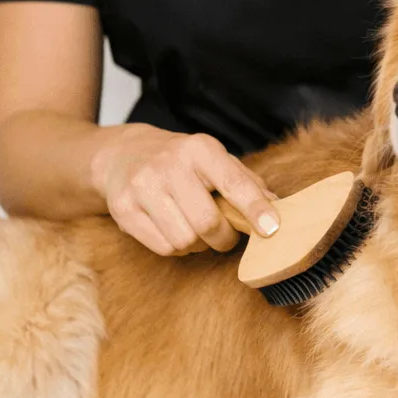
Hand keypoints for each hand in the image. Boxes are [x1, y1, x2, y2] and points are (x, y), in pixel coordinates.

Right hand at [92, 127, 279, 256]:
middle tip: (224, 236)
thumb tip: (276, 208)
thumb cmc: (180, 161)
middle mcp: (169, 164)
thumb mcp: (213, 159)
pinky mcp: (124, 210)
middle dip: (223, 238)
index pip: (234, 182)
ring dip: (198, 244)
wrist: (122, 154)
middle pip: (208, 222)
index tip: (271, 229)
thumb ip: (245, 182)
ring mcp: (143, 187)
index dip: (255, 208)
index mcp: (200, 148)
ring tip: (194, 229)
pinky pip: (164, 248)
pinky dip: (176, 248)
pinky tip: (173, 230)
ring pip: (185, 240)